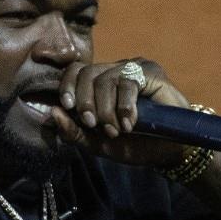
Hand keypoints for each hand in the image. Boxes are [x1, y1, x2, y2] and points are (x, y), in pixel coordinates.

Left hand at [50, 58, 190, 165]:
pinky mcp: (151, 72)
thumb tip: (52, 114)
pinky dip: (125, 106)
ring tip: (116, 130)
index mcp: (98, 84)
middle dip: (86, 102)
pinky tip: (130, 123)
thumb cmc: (133, 144)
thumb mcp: (97, 143)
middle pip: (86, 73)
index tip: (68, 107)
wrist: (169, 151)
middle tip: (94, 125)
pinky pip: (129, 82)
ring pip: (106, 79)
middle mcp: (114, 71)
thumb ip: (73, 131)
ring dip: (106, 109)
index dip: (67, 86)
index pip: (74, 71)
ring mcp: (133, 68)